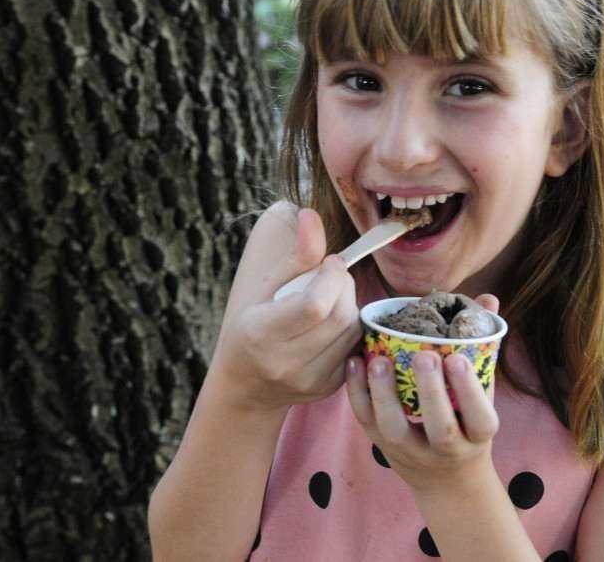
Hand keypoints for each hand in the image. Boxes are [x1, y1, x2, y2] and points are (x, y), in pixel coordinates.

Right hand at [210, 202, 361, 412]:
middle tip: (332, 277)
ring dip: (351, 305)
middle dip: (345, 286)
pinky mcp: (327, 388)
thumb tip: (311, 214)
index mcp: (261, 332)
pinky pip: (356, 348)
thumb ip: (295, 255)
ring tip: (331, 299)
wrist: (247, 385)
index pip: (314, 305)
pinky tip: (332, 324)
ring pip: (353, 331)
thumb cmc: (252, 326)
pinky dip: (351, 328)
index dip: (332, 276)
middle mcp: (285, 362)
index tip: (329, 262)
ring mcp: (309, 380)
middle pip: (340, 316)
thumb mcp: (265, 288)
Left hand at [346, 294, 501, 493]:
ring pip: (396, 429)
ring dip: (385, 394)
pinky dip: (358, 393)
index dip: (469, 391)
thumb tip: (488, 300)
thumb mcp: (484, 393)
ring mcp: (411, 451)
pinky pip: (367, 422)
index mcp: (478, 434)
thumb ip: (482, 347)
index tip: (458, 360)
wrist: (447, 480)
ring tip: (379, 361)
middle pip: (439, 427)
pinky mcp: (383, 446)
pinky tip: (355, 362)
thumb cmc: (468, 423)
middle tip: (424, 356)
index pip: (479, 417)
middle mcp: (447, 448)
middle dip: (431, 392)